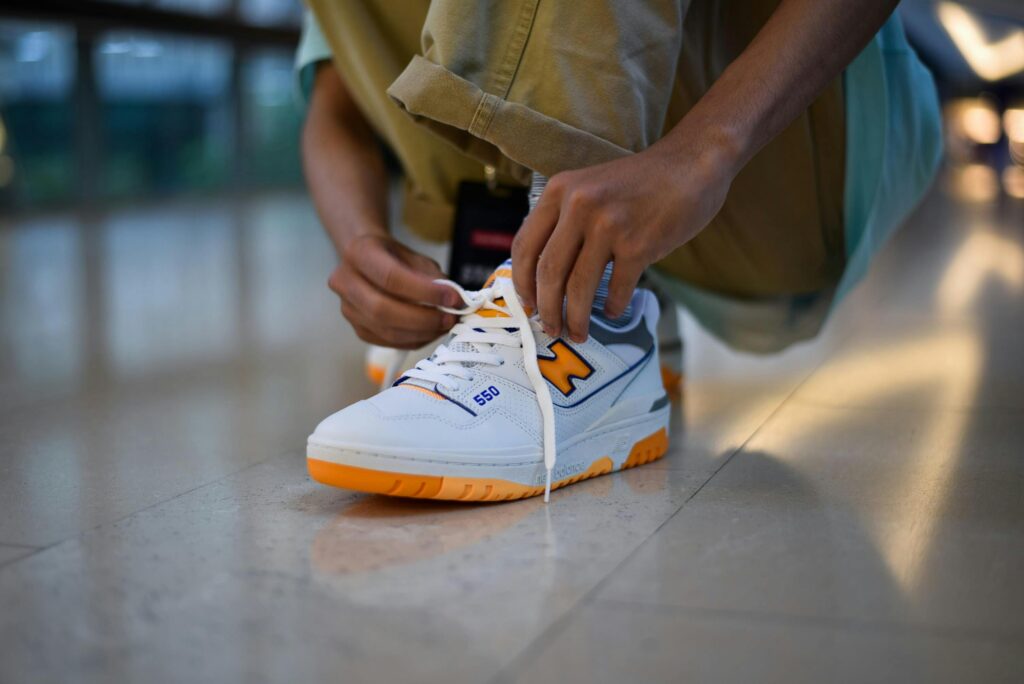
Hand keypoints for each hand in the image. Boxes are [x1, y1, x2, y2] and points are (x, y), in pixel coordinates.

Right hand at [328, 234, 459, 348]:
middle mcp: (344, 281)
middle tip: (449, 318)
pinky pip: (387, 342)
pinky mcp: (357, 329)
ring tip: (443, 326)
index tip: (452, 298)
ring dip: (421, 333)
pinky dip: (413, 340)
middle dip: (422, 319)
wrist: (367, 262)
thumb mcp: (415, 257)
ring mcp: (347, 309)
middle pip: (382, 310)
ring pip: (385, 331)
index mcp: (359, 253)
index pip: (391, 278)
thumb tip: (454, 301)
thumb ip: (433, 278)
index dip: (424, 292)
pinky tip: (430, 332)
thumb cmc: (394, 257)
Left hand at [511, 138, 735, 341]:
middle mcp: (579, 206)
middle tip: (552, 329)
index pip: (525, 246)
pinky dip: (613, 308)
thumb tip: (543, 275)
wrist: (692, 164)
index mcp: (560, 190)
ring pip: (578, 287)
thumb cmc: (640, 182)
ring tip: (579, 333)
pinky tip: (613, 312)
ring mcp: (608, 225)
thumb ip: (564, 220)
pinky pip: (616, 290)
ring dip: (576, 319)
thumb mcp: (589, 187)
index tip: (527, 305)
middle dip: (547, 310)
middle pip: (548, 272)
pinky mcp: (638, 245)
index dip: (522, 283)